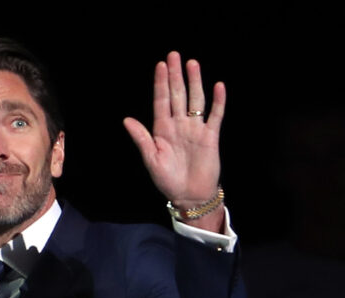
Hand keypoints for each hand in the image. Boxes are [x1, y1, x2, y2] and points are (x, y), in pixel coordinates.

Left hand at [123, 51, 225, 219]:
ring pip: (195, 100)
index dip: (161, 83)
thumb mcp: (151, 160)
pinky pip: (215, 115)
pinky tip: (218, 86)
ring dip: (194, 82)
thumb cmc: (168, 180)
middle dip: (176, 75)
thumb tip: (126, 119)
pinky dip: (218, 102)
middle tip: (174, 55)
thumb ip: (141, 138)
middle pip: (178, 95)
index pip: (162, 101)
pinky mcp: (210, 137)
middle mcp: (179, 125)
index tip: (160, 65)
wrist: (190, 196)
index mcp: (163, 129)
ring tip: (192, 64)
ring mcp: (195, 129)